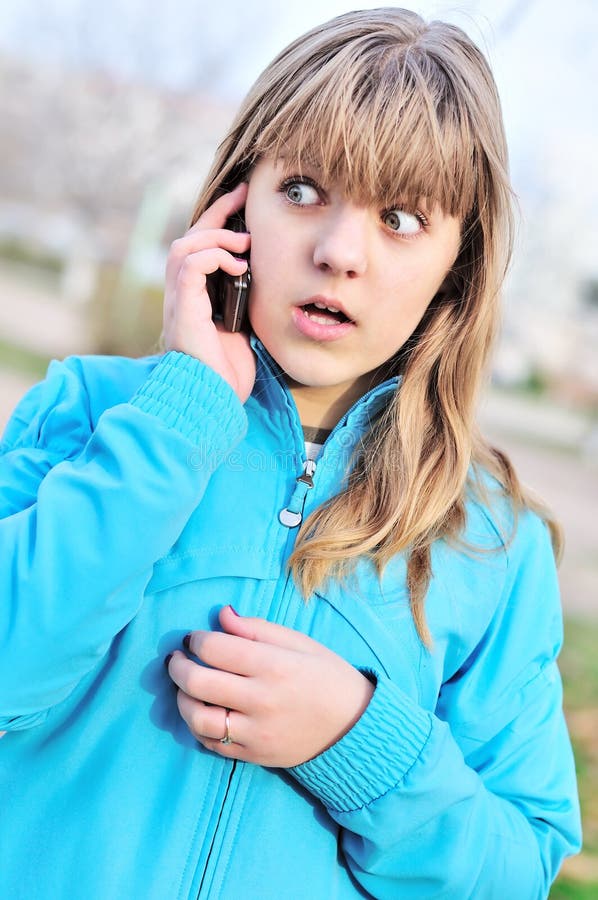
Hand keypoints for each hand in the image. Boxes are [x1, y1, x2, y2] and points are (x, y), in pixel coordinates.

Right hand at [163, 183, 255, 401]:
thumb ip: (244, 300)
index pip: (200, 247)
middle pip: (190, 237)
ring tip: (244, 241)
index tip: (244, 202)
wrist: (213, 397)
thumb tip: (264, 277)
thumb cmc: (228, 372)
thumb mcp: (242, 327)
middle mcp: (182, 295)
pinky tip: (238, 265)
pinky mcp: (183, 306)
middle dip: (218, 213)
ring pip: (185, 245)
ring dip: (216, 235)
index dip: (219, 221)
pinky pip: (190, 263)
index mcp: (194, 297)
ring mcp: (179, 300)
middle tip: (244, 196)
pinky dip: (214, 256)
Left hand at [165, 605, 374, 766]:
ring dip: (182, 699)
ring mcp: (256, 732)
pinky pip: (212, 743)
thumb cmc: (329, 677)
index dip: (197, 639)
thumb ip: (257, 629)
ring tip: (184, 687)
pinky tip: (202, 710)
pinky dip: (198, 727)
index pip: (215, 649)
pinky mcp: (254, 755)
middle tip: (177, 658)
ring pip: (197, 719)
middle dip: (178, 666)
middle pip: (198, 683)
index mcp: (274, 665)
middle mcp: (261, 700)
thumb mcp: (300, 643)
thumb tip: (222, 614)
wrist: (355, 728)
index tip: (194, 637)